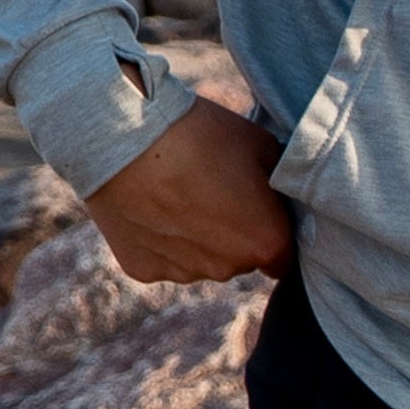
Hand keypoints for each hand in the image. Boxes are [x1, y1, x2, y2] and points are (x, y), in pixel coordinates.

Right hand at [87, 96, 295, 283]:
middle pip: (240, 259)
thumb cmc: (200, 135)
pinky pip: (163, 258)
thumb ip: (277, 181)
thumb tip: (277, 193)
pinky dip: (160, 239)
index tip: (259, 208)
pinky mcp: (144, 270)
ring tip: (177, 194)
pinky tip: (150, 205)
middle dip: (234, 233)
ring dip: (196, 238)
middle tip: (214, 191)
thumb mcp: (261, 144)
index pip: (283, 256)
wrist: (126, 136)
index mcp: (263, 242)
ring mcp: (183, 273)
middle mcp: (227, 269)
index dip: (273, 231)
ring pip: (201, 261)